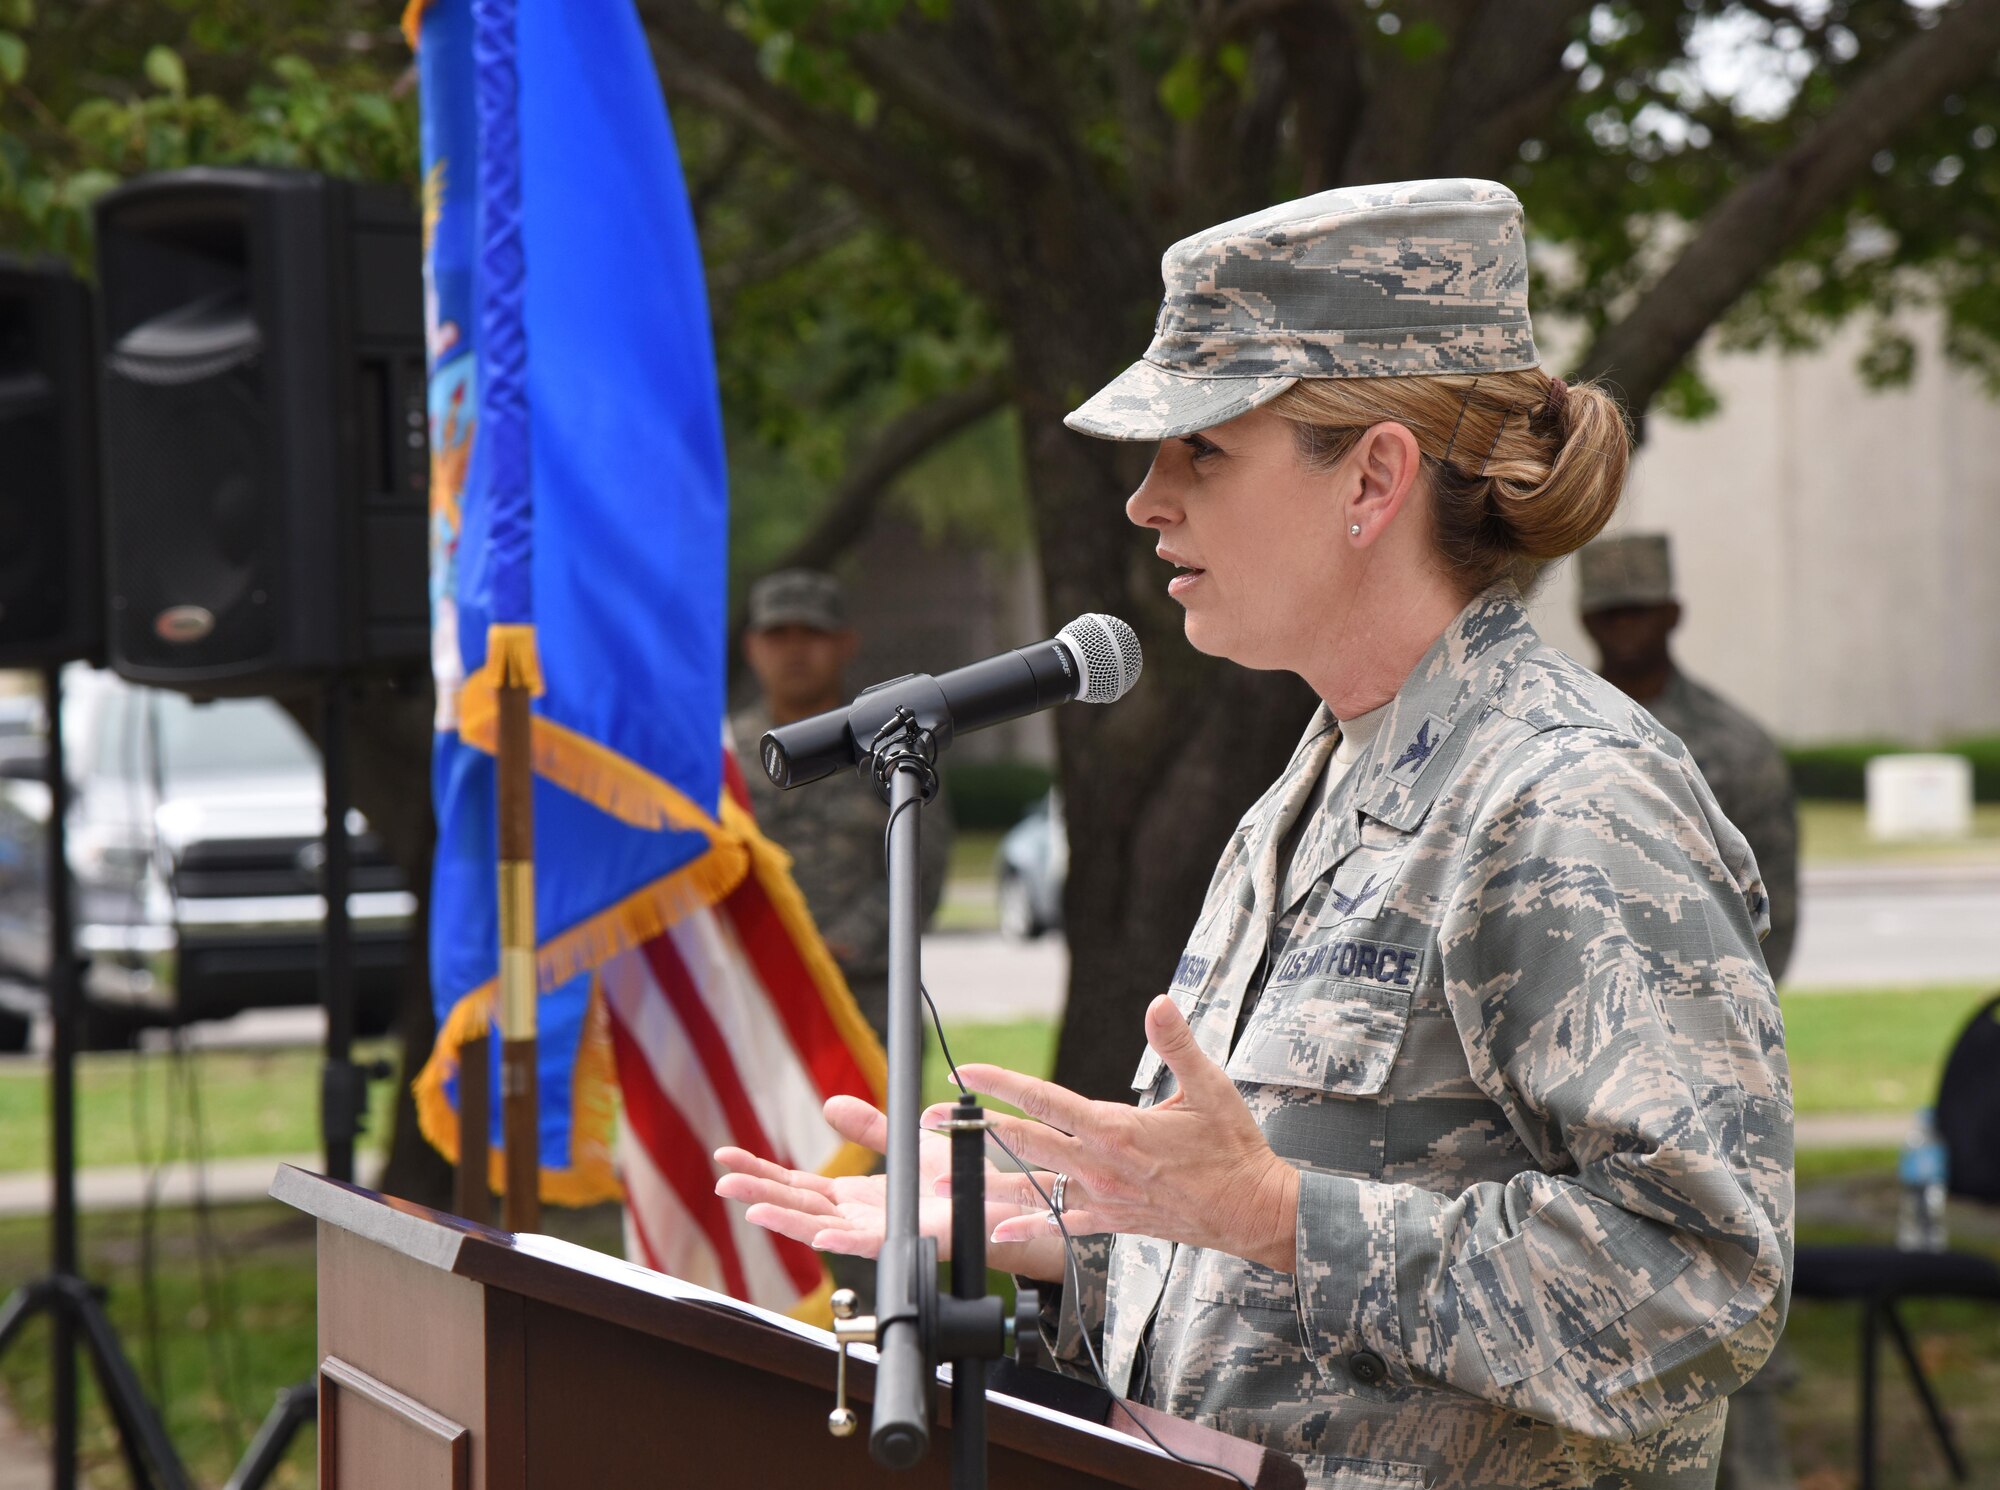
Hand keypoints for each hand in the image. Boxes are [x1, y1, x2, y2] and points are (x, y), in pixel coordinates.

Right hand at [713, 1094, 1065, 1279]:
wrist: (1000, 1204)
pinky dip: (839, 1240)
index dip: (761, 1170)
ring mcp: (876, 1232)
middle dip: (757, 1191)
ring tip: (747, 1204)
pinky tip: (815, 1234)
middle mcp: (857, 1217)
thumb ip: (870, 1127)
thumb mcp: (906, 1142)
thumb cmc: (957, 1182)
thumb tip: (829, 1104)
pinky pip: (866, 1243)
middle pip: (796, 1204)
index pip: (796, 1185)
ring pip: (819, 1226)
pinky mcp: (904, 1240)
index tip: (726, 1156)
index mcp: (853, 1196)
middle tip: (720, 1177)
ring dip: (782, 1217)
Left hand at [930, 995, 1299, 1270]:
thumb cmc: (1233, 1148)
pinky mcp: (1112, 1222)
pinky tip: (995, 1230)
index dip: (1000, 1083)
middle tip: (928, 1120)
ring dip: (985, 1183)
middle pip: (1023, 1142)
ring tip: (942, 1183)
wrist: (1253, 1211)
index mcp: (1116, 1128)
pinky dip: (1027, 1225)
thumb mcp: (1210, 1086)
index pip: (1044, 1099)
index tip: (965, 1070)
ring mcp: (1103, 1197)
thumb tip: (1158, 1003)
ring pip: (1032, 1187)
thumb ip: (1177, 1043)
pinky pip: (1061, 1224)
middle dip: (973, 1129)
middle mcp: (1100, 1165)